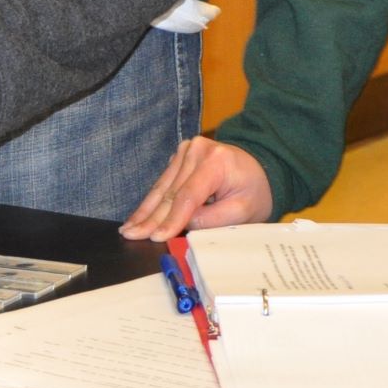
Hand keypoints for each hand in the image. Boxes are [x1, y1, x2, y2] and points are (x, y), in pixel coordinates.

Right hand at [118, 137, 272, 238]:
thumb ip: (213, 219)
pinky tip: (137, 217)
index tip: (156, 237)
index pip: (188, 195)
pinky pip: (163, 184)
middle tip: (131, 236)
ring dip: (145, 211)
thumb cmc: (254, 191)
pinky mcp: (179, 158)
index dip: (171, 219)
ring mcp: (186, 151)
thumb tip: (183, 225)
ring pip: (162, 188)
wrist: (259, 169)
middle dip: (150, 218)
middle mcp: (197, 150)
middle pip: (170, 192)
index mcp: (216, 160)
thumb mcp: (244, 211)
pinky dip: (151, 203)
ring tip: (128, 229)